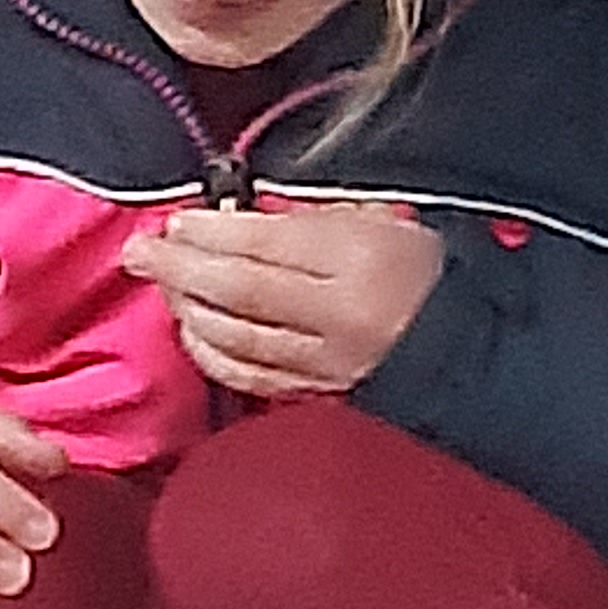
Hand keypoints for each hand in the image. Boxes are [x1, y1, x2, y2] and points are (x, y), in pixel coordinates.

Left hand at [122, 199, 441, 399]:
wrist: (467, 343)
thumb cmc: (422, 270)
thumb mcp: (377, 220)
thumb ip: (309, 218)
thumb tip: (235, 220)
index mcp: (361, 258)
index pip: (267, 245)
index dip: (212, 233)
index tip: (177, 222)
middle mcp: (340, 313)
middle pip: (240, 291)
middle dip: (181, 270)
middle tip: (141, 252)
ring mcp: (327, 359)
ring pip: (237, 337)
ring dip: (188, 309)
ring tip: (164, 284)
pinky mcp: (319, 390)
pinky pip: (250, 375)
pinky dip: (211, 352)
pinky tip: (192, 330)